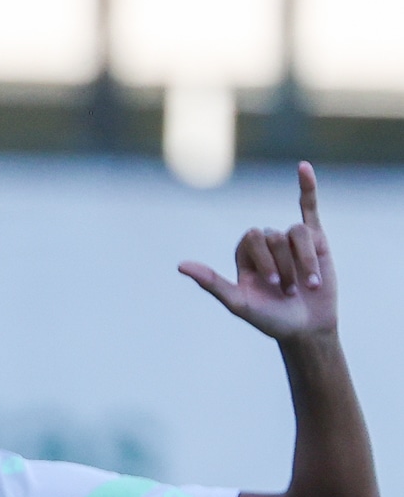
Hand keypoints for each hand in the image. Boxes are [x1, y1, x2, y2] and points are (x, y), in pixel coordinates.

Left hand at [180, 162, 337, 344]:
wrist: (305, 328)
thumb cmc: (269, 319)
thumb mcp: (238, 303)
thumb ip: (211, 283)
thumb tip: (180, 265)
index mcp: (244, 256)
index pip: (251, 238)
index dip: (263, 258)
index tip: (269, 284)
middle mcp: (266, 245)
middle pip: (273, 235)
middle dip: (282, 263)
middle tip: (288, 290)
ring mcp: (291, 241)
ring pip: (296, 232)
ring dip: (303, 260)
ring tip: (309, 285)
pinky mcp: (316, 240)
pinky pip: (310, 207)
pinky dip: (308, 187)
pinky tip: (303, 167)